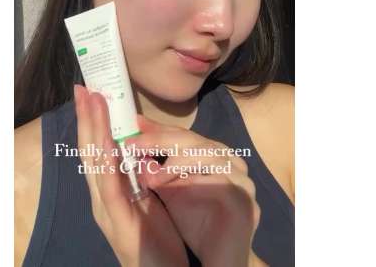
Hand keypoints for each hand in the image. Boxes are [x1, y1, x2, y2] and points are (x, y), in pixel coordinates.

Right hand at [73, 85, 188, 266]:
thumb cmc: (155, 237)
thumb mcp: (146, 197)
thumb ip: (138, 172)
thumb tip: (136, 143)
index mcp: (110, 188)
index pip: (98, 147)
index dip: (92, 120)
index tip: (90, 93)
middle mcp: (102, 195)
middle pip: (91, 150)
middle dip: (87, 118)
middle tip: (84, 89)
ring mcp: (106, 209)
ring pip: (96, 163)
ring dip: (93, 131)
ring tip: (91, 104)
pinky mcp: (118, 223)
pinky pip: (110, 188)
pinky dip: (106, 164)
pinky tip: (106, 143)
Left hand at [125, 115, 260, 266]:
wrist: (219, 258)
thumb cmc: (196, 223)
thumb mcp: (169, 191)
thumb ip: (155, 168)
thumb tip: (130, 145)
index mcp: (211, 153)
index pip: (181, 134)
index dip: (156, 128)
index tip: (133, 123)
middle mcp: (228, 158)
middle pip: (192, 139)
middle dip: (159, 140)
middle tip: (132, 143)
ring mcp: (240, 174)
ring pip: (206, 152)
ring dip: (173, 161)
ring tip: (148, 174)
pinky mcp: (245, 193)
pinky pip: (220, 176)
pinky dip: (192, 177)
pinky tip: (169, 183)